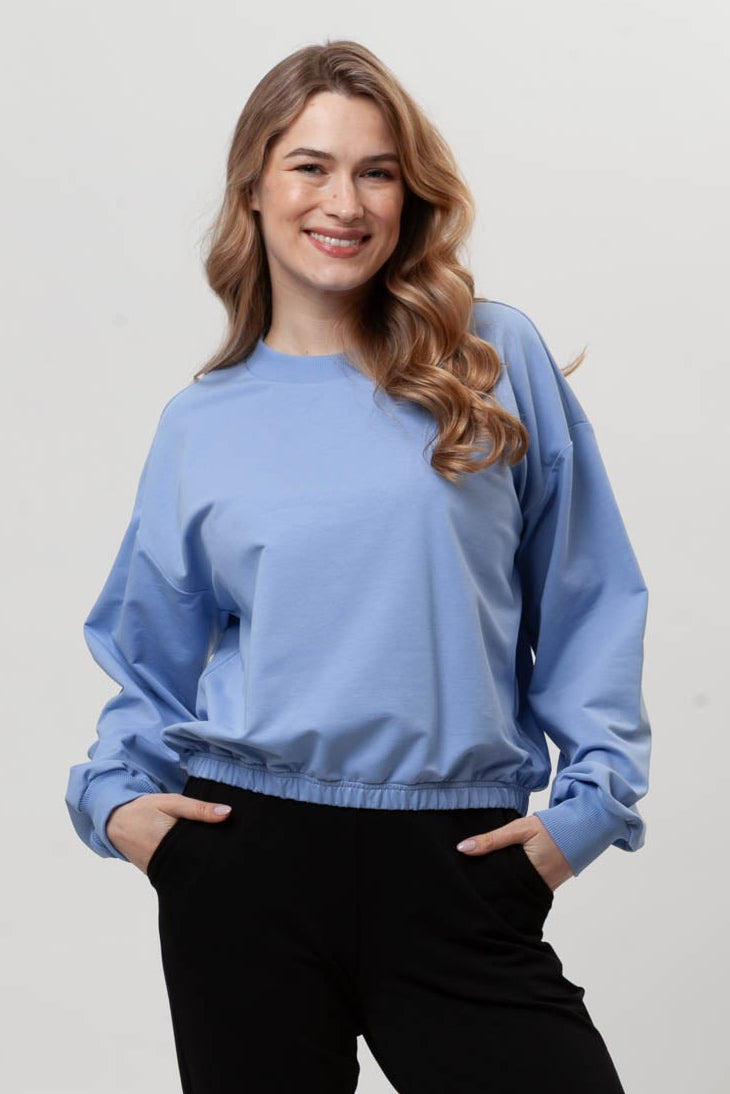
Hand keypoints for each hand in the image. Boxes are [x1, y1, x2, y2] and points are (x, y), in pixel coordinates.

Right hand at [106, 793, 232, 873]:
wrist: (116, 822)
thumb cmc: (145, 809)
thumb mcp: (172, 803)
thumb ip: (199, 809)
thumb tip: (228, 813)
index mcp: (169, 845)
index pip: (202, 852)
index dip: (218, 848)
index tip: (235, 844)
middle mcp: (164, 864)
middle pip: (197, 864)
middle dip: (211, 857)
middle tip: (230, 849)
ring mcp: (159, 872)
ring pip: (187, 869)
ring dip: (199, 861)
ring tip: (217, 854)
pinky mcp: (156, 875)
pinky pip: (177, 871)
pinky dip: (187, 864)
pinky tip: (198, 858)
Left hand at [456, 815, 574, 891]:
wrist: (582, 829)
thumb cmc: (551, 827)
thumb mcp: (519, 829)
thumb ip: (492, 839)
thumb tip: (462, 848)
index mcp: (528, 873)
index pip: (496, 883)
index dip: (480, 880)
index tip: (462, 876)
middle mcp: (535, 887)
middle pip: (503, 889)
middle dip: (488, 884)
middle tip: (467, 878)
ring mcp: (542, 889)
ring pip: (513, 889)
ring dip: (500, 883)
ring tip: (480, 877)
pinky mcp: (546, 887)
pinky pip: (524, 887)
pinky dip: (514, 881)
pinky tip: (502, 874)